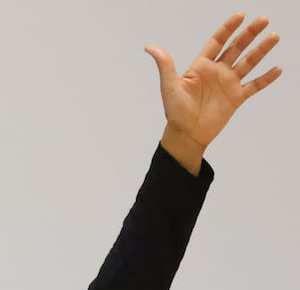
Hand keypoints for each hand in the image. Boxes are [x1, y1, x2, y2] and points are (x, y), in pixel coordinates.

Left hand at [145, 13, 281, 173]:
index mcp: (202, 65)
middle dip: (250, 34)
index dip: (229, 28)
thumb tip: (150, 47)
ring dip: (261, 51)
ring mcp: (228, 84)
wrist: (185, 135)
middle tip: (263, 20)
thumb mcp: (169, 86)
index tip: (240, 16)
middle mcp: (218, 71)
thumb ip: (165, 64)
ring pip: (248, 63)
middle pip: (237, 47)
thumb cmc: (175, 112)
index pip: (218, 41)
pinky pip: (254, 86)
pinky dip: (265, 78)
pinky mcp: (236, 98)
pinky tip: (277, 69)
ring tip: (274, 37)